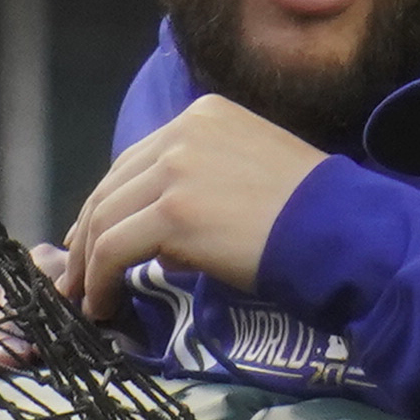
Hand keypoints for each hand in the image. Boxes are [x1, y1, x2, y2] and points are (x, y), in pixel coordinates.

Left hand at [57, 95, 325, 320]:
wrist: (340, 231)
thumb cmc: (312, 213)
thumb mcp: (252, 169)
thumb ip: (202, 180)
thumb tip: (160, 232)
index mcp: (203, 115)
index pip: (136, 160)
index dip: (108, 204)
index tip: (93, 240)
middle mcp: (183, 132)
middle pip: (112, 186)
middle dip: (88, 236)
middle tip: (79, 277)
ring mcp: (176, 169)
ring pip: (105, 218)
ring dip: (88, 265)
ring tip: (88, 298)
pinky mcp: (173, 212)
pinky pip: (114, 248)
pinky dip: (100, 280)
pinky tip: (104, 303)